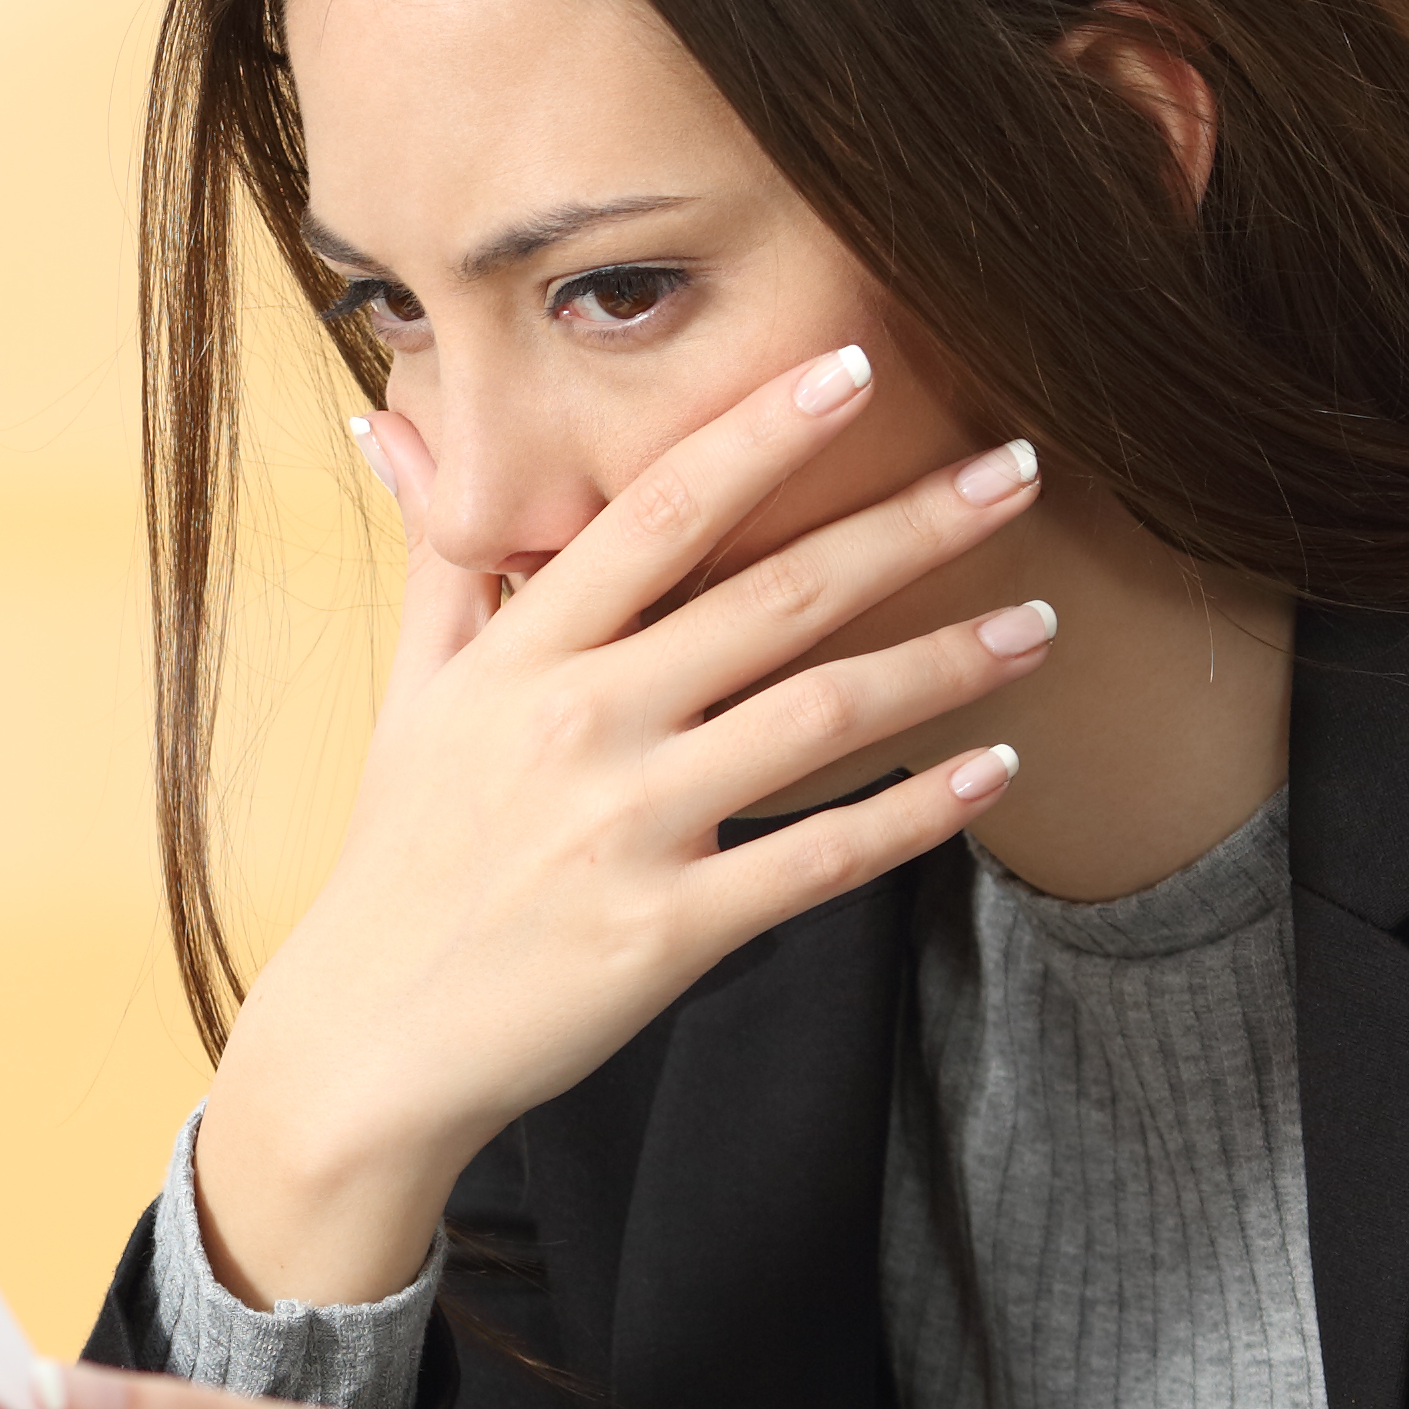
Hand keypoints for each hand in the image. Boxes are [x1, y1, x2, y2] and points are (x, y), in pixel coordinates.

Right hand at [195, 346, 1049, 1302]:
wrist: (370, 1043)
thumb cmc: (400, 862)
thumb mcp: (408, 699)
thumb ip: (440, 559)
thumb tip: (388, 416)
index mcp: (520, 657)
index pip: (656, 512)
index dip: (760, 432)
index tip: (856, 366)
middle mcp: (579, 725)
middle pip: (774, 596)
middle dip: (910, 525)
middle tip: (1019, 468)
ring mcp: (628, 827)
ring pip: (819, 718)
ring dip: (945, 662)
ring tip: (1038, 622)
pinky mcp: (668, 929)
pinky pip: (821, 860)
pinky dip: (916, 814)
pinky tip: (992, 771)